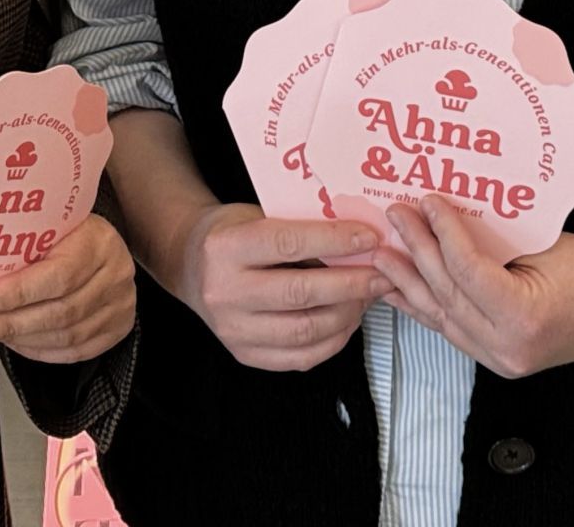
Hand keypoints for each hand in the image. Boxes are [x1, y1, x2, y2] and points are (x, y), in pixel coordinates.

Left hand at [0, 216, 135, 361]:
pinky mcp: (117, 327)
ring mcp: (120, 304)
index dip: (18, 293)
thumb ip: (20, 247)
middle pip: (60, 311)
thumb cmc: (67, 232)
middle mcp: (115, 274)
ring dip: (22, 340)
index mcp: (97, 241)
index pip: (58, 274)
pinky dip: (41, 351)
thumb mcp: (48, 226)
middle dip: (10, 324)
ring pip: (67, 335)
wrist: (100, 242)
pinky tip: (16, 343)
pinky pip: (76, 351)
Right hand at [174, 202, 389, 371]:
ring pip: (305, 331)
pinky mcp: (245, 355)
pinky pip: (300, 357)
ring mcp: (233, 330)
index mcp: (224, 248)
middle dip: (351, 284)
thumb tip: (358, 239)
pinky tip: (348, 319)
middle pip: (300, 293)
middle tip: (383, 274)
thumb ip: (298, 228)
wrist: (190, 266)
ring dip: (348, 314)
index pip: (288, 245)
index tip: (369, 238)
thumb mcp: (256, 216)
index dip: (334, 241)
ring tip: (369, 296)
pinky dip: (333, 340)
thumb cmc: (231, 234)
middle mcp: (224, 292)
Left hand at [373, 197, 573, 378]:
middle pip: (448, 293)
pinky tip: (400, 289)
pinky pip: (451, 330)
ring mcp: (501, 360)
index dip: (442, 232)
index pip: (467, 270)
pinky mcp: (497, 360)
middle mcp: (508, 348)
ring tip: (381, 253)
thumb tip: (445, 216)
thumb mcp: (543, 246)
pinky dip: (424, 307)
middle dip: (416, 251)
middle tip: (394, 217)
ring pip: (441, 316)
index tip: (425, 201)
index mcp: (524, 317)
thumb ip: (494, 241)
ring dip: (409, 282)